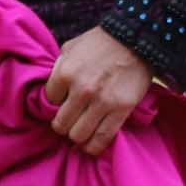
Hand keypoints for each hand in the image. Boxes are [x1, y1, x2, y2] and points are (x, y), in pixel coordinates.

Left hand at [43, 28, 150, 157]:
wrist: (136, 38)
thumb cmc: (101, 42)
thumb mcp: (71, 48)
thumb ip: (59, 68)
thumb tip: (51, 90)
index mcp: (65, 73)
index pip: (49, 103)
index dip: (55, 105)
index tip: (62, 104)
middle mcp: (81, 90)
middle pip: (61, 124)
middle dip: (62, 125)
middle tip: (69, 122)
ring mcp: (102, 101)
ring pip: (79, 135)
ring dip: (77, 137)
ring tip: (80, 133)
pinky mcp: (121, 110)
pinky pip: (102, 138)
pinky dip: (93, 147)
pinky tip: (90, 146)